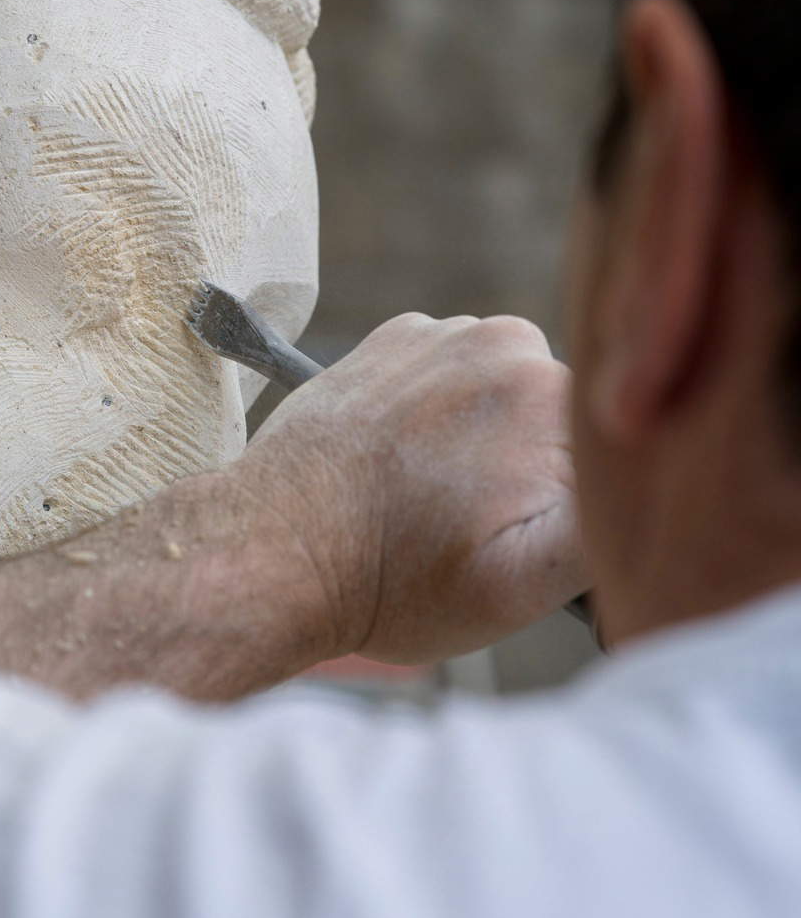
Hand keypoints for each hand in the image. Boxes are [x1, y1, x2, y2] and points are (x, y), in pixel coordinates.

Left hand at [236, 313, 581, 664]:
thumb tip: (640, 493)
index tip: (530, 537)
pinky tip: (403, 466)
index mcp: (554, 394)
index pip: (611, 448)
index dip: (581, 501)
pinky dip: (436, 414)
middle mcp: (506, 342)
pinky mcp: (393, 339)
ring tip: (434, 498)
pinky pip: (448, 374)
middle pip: (562, 415)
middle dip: (536, 468)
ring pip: (506, 392)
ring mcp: (442, 332)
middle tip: (475, 524)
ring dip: (486, 440)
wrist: (277, 545)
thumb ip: (600, 532)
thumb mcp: (522, 585)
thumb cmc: (397, 579)